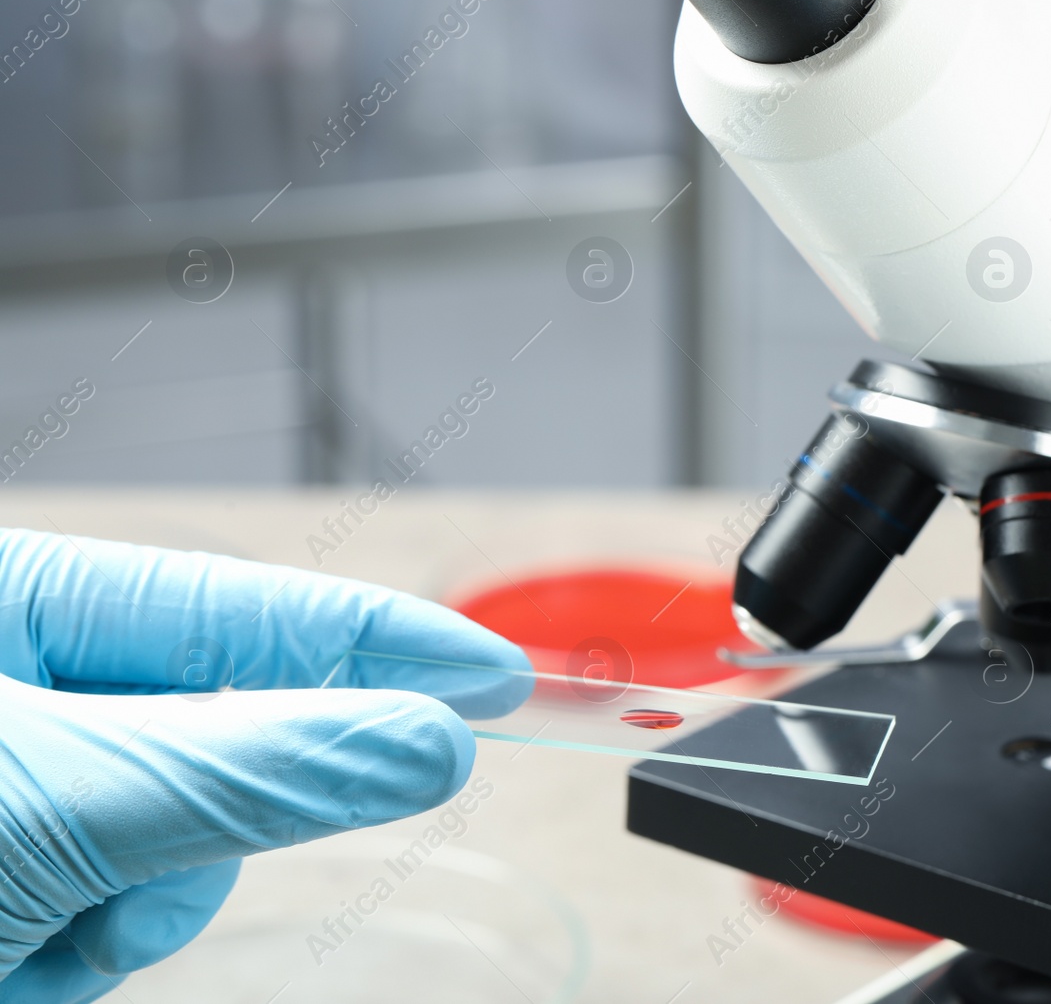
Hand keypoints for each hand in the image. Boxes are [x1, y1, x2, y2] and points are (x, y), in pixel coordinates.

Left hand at [0, 529, 528, 1002]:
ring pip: (185, 837)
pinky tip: (17, 957)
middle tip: (195, 851)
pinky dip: (89, 947)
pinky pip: (130, 901)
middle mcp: (37, 677)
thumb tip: (430, 739)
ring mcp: (33, 779)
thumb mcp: (66, 798)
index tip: (497, 673)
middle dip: (208, 821)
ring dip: (136, 907)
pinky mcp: (28, 867)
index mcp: (29, 597)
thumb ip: (255, 769)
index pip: (254, 607)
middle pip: (224, 735)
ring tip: (41, 928)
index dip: (388, 640)